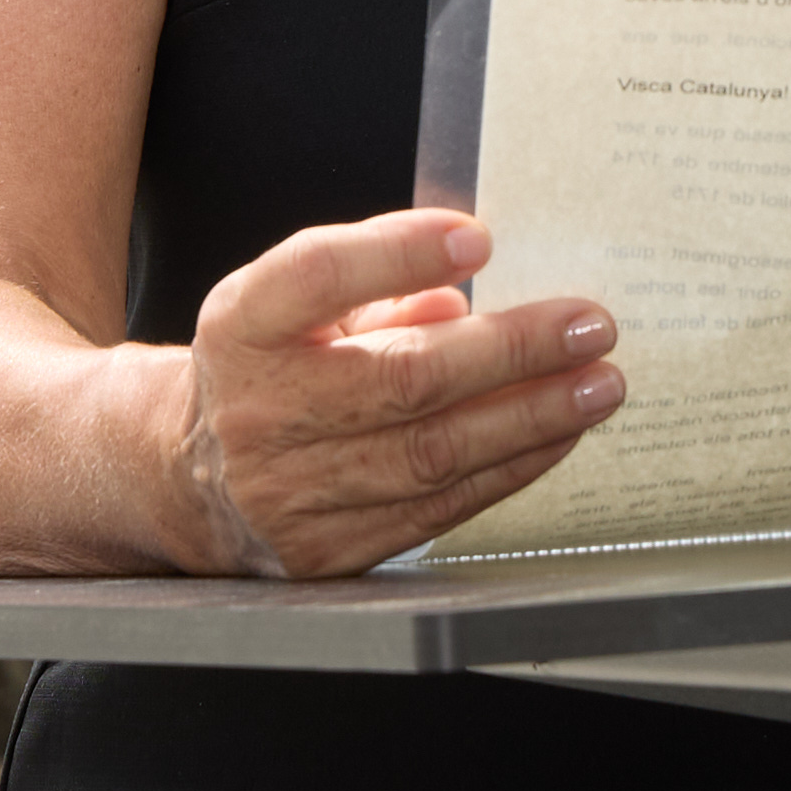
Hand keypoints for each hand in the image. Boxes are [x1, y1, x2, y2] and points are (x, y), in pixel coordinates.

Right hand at [165, 210, 622, 578]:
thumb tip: (465, 286)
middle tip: (590, 326)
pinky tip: (556, 435)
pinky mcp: (329, 552)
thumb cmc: (270, 364)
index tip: (480, 238)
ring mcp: (290, 493)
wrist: (194, 475)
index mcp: (242, 326)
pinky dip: (507, 469)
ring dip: (531, 418)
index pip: (317, 276)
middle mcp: (258, 412)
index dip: (398, 253)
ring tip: (597, 385)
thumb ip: (372, 278)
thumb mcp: (294, 303)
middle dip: (513, 351)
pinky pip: (436, 510)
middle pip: (402, 378)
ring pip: (433, 456)